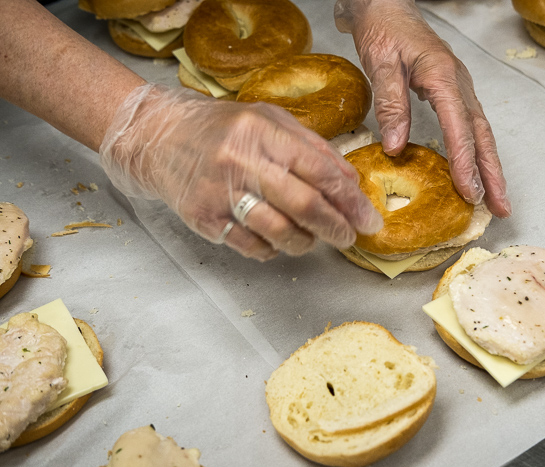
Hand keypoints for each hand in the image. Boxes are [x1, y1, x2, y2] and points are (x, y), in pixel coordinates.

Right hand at [99, 84, 382, 260]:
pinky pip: (251, 246)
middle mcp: (240, 161)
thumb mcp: (269, 120)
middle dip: (335, 227)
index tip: (368, 218)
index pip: (319, 170)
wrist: (157, 137)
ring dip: (305, 242)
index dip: (350, 200)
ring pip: (278, 231)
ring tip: (312, 238)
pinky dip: (272, 249)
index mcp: (261, 132)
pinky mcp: (203, 218)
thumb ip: (312, 146)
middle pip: (303, 205)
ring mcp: (219, 193)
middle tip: (349, 237)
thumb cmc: (220, 128)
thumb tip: (351, 180)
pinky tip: (275, 239)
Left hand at [335, 0, 510, 216]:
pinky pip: (470, 126)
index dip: (465, 163)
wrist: (385, 5)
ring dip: (489, 167)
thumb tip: (396, 148)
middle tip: (500, 206)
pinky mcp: (452, 91)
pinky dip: (476, 152)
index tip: (469, 192)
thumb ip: (391, 103)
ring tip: (496, 198)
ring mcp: (459, 87)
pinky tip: (476, 170)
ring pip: (481, 132)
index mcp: (443, 76)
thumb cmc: (383, 29)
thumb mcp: (380, 63)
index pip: (459, 127)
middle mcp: (458, 84)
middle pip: (482, 135)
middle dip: (492, 173)